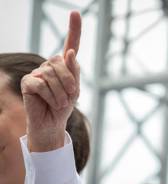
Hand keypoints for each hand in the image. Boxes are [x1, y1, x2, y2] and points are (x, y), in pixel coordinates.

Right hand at [21, 11, 80, 151]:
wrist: (52, 123)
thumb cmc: (64, 105)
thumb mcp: (74, 89)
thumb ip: (73, 71)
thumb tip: (68, 53)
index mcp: (65, 65)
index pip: (71, 44)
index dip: (74, 29)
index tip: (76, 13)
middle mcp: (50, 65)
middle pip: (61, 61)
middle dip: (69, 80)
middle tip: (71, 95)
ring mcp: (38, 72)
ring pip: (51, 74)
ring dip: (61, 92)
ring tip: (60, 102)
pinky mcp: (28, 81)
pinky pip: (41, 84)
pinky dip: (50, 96)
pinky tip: (51, 102)